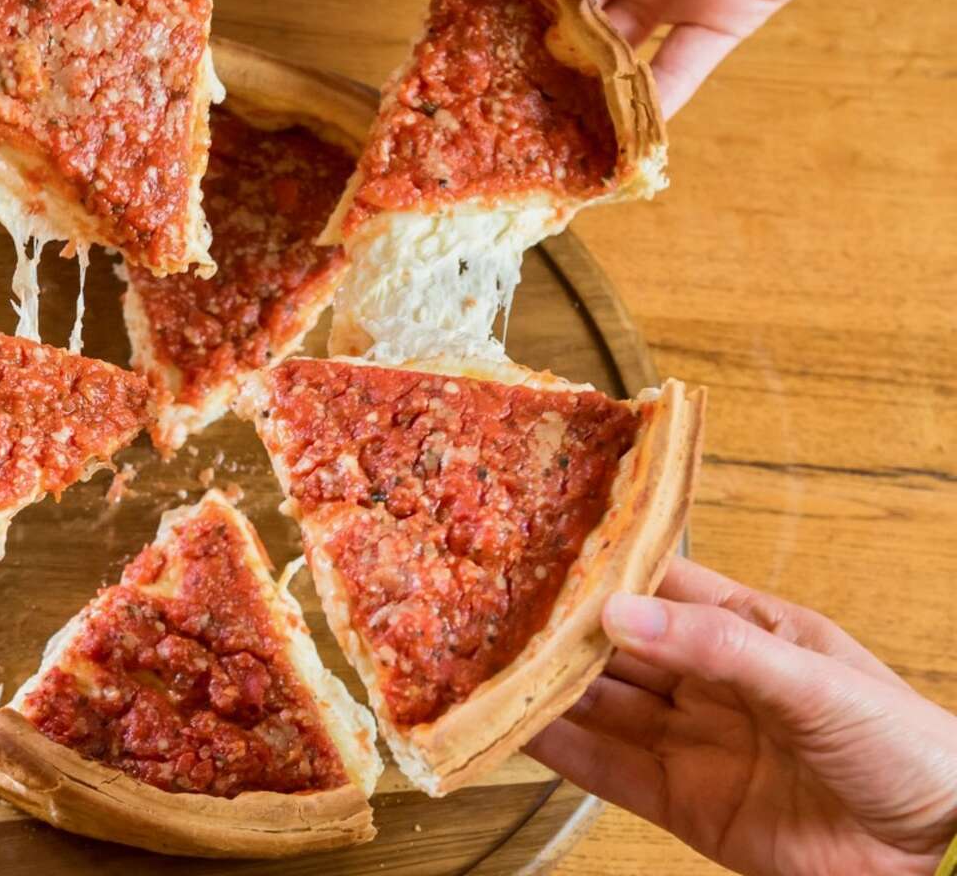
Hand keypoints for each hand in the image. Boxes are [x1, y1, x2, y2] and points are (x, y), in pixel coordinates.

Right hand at [518, 0, 953, 116]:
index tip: (458, 41)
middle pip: (559, 16)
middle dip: (529, 61)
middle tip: (498, 110)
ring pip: (609, 53)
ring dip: (582, 94)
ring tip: (549, 139)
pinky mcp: (719, 17)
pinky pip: (676, 72)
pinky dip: (651, 110)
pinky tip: (622, 143)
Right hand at [525, 556, 956, 875]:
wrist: (943, 854)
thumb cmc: (909, 747)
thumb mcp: (813, 681)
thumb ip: (715, 648)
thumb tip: (618, 614)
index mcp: (748, 630)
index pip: (656, 586)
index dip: (598, 570)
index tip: (537, 551)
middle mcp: (711, 680)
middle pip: (616, 648)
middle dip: (557, 632)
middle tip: (491, 612)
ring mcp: (695, 742)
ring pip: (601, 707)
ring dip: (546, 691)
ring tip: (487, 667)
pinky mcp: (686, 804)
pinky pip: (609, 772)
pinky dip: (560, 753)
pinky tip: (516, 730)